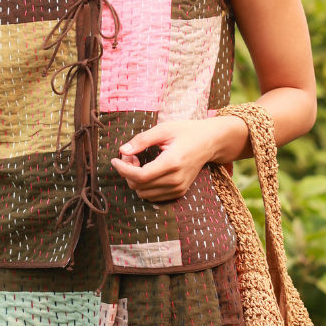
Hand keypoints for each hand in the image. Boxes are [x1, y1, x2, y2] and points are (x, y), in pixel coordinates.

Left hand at [111, 117, 242, 201]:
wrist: (209, 142)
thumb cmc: (186, 132)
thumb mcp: (163, 129)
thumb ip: (141, 140)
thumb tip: (122, 151)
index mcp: (172, 163)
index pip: (140, 176)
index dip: (123, 169)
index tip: (115, 159)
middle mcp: (176, 180)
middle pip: (139, 186)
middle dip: (128, 171)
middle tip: (130, 155)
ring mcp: (179, 188)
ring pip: (144, 194)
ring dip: (135, 179)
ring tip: (139, 162)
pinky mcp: (179, 192)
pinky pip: (153, 196)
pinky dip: (145, 186)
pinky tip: (148, 170)